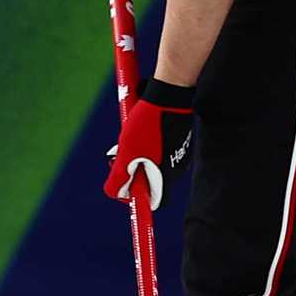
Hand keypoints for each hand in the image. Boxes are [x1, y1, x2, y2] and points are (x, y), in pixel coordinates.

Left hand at [104, 77, 193, 209]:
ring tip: (127, 138)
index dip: (135, 198)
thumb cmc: (148, 124)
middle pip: (149, 181)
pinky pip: (158, 148)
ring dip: (136, 155)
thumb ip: (120, 176)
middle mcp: (176, 168)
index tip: (123, 186)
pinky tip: (139, 127)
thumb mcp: (127, 152)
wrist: (168, 94)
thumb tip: (116, 194)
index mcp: (167, 176)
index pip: (152, 201)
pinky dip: (146, 143)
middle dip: (131, 172)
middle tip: (118, 156)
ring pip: (151, 163)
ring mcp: (178, 153)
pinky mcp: (177, 138)